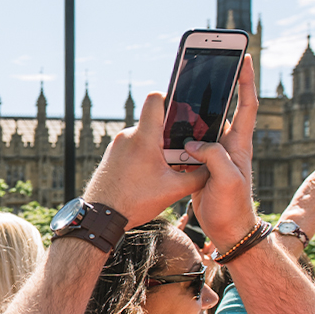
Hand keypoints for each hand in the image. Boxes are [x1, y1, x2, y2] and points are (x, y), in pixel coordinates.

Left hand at [82, 89, 214, 228]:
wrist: (101, 216)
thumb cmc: (134, 202)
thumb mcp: (173, 190)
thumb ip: (198, 176)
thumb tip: (213, 165)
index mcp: (143, 138)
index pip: (155, 99)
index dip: (170, 97)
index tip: (183, 109)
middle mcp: (128, 136)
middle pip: (155, 121)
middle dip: (171, 133)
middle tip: (183, 150)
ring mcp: (118, 144)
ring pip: (145, 135)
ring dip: (159, 146)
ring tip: (168, 167)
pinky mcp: (113, 153)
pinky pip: (134, 145)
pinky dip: (146, 154)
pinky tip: (152, 173)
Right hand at [182, 56, 261, 250]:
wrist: (229, 230)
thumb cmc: (234, 207)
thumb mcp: (227, 180)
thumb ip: (214, 157)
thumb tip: (193, 142)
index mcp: (239, 144)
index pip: (247, 105)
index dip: (246, 81)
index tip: (245, 58)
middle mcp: (229, 145)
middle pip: (224, 108)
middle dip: (220, 85)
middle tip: (211, 64)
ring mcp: (215, 154)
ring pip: (204, 124)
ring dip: (195, 109)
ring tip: (184, 90)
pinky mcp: (201, 164)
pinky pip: (190, 142)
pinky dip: (180, 132)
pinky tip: (168, 125)